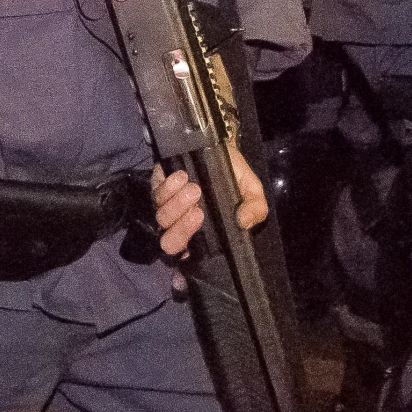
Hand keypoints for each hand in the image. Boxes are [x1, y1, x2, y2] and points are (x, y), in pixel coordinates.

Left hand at [151, 147, 269, 286]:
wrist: (220, 146)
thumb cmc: (234, 174)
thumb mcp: (252, 191)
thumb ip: (255, 208)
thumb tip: (244, 222)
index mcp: (203, 233)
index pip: (188, 257)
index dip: (184, 265)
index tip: (191, 260)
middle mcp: (181, 224)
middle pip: (169, 243)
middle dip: (182, 230)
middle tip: (199, 211)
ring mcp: (167, 206)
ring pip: (162, 218)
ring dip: (176, 204)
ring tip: (195, 188)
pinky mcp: (157, 186)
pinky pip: (156, 193)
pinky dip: (168, 187)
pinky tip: (182, 177)